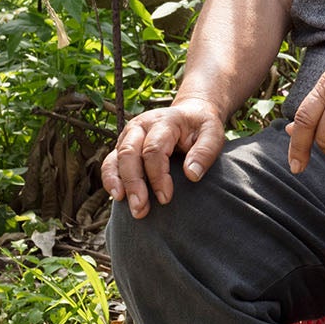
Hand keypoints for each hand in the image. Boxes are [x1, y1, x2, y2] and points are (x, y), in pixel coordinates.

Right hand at [101, 100, 228, 219]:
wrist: (190, 114)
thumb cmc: (201, 127)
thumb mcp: (213, 133)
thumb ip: (205, 151)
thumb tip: (192, 175)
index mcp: (164, 121)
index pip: (154, 150)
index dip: (158, 176)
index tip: (166, 199)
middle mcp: (141, 125)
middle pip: (129, 153)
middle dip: (134, 183)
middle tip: (141, 209)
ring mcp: (129, 135)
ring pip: (116, 158)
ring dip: (118, 184)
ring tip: (128, 206)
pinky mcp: (123, 145)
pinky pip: (110, 163)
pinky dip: (110, 180)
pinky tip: (118, 197)